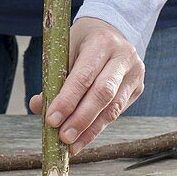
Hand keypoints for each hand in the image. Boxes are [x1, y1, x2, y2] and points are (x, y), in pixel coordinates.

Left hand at [29, 18, 144, 154]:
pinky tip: (83, 139)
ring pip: (113, 108)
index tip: (51, 120)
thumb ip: (53, 77)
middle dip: (81, 119)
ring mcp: (135, 73)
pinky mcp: (138, 87)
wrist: (111, 29)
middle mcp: (124, 56)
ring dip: (90, 130)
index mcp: (102, 42)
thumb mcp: (64, 50)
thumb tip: (38, 106)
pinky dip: (98, 128)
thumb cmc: (83, 41)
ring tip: (72, 146)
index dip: (68, 100)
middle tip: (63, 138)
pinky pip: (117, 112)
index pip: (84, 76)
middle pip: (103, 94)